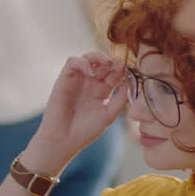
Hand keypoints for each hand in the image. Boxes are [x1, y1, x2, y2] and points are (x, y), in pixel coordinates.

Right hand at [24, 52, 127, 174]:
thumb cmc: (85, 130)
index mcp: (102, 91)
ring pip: (88, 57)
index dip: (122, 69)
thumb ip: (121, 98)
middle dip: (112, 61)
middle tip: (119, 65)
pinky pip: (73, 61)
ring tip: (107, 64)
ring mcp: (77, 80)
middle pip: (102, 62)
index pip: (114, 73)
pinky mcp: (64, 78)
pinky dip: (83, 62)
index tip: (130, 71)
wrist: (65, 139)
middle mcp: (90, 83)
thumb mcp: (110, 114)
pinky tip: (91, 72)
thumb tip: (130, 81)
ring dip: (98, 57)